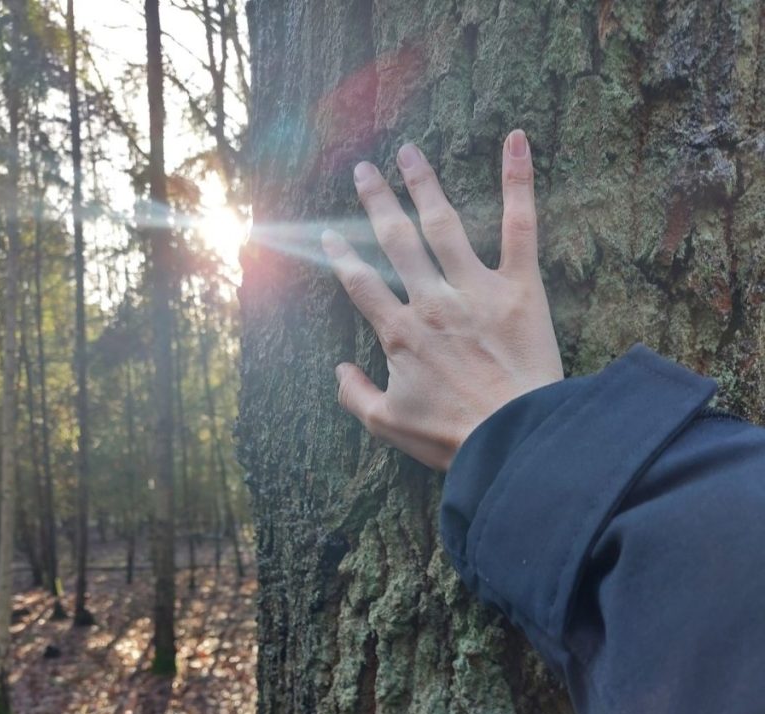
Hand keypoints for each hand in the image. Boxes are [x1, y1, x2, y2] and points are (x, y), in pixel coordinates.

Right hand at [322, 130, 563, 470]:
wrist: (514, 438)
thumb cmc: (452, 437)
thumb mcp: (388, 425)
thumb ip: (354, 396)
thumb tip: (337, 370)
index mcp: (400, 334)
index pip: (361, 285)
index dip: (342, 257)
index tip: (329, 234)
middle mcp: (431, 302)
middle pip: (395, 242)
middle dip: (375, 204)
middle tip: (362, 171)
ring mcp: (475, 290)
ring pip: (442, 225)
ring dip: (423, 185)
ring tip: (408, 153)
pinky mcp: (520, 287)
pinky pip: (519, 227)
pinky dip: (518, 182)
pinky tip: (517, 139)